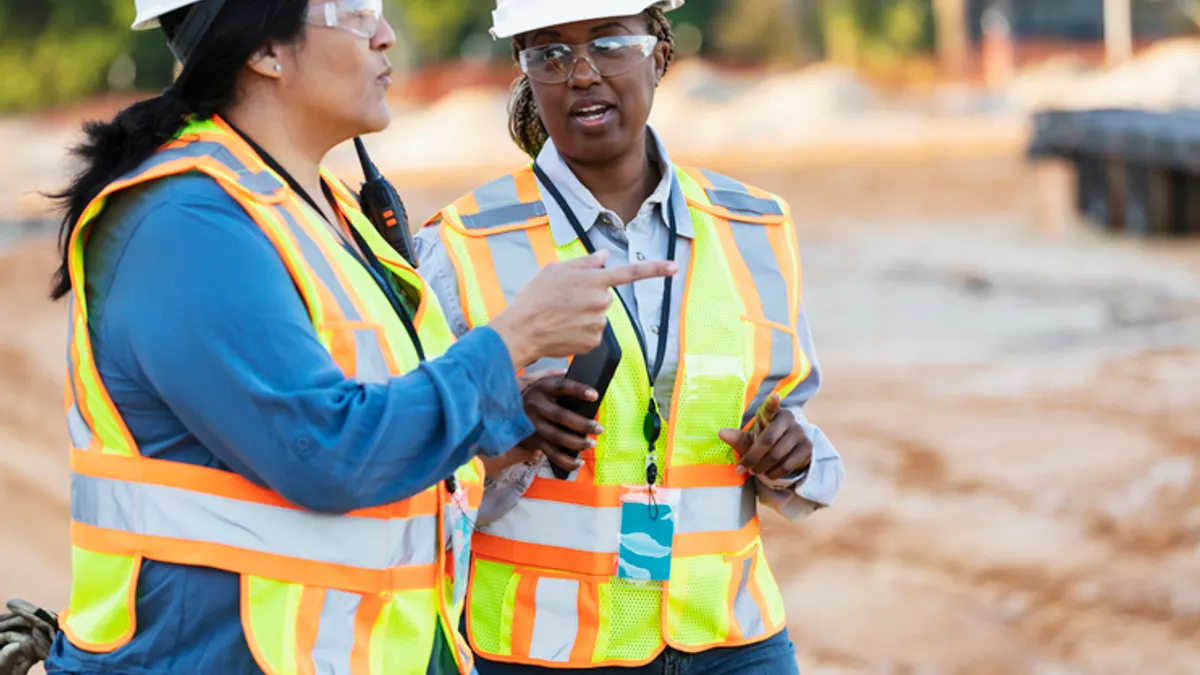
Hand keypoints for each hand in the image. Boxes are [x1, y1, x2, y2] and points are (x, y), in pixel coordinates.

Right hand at [490, 250, 677, 368]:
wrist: (522, 330)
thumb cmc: (535, 298)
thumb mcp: (555, 270)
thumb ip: (584, 262)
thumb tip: (605, 255)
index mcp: (594, 280)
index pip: (630, 272)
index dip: (655, 269)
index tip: (674, 267)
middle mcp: (601, 301)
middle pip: (605, 297)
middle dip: (589, 297)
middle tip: (564, 301)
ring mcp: (598, 323)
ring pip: (597, 316)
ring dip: (583, 316)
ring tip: (560, 316)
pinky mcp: (593, 341)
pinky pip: (592, 334)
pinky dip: (580, 332)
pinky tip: (563, 330)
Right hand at [516, 369, 603, 473]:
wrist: (503, 409)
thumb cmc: (533, 393)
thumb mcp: (540, 379)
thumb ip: (556, 376)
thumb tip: (579, 373)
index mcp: (542, 388)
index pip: (561, 386)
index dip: (578, 390)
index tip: (594, 395)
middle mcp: (536, 406)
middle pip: (560, 416)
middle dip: (582, 424)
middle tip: (599, 428)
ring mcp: (533, 425)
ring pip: (556, 436)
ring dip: (576, 443)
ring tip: (591, 443)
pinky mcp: (533, 440)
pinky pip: (550, 453)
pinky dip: (566, 461)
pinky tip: (579, 462)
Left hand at [718, 394, 812, 480]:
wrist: (787, 454)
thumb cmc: (765, 442)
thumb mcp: (750, 439)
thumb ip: (737, 438)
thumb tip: (721, 433)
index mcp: (772, 413)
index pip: (771, 407)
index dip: (772, 403)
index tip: (773, 396)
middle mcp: (788, 420)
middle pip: (768, 440)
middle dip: (753, 457)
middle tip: (743, 468)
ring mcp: (800, 434)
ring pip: (777, 455)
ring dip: (762, 467)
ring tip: (755, 471)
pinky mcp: (807, 448)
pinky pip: (788, 465)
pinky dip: (774, 473)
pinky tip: (769, 474)